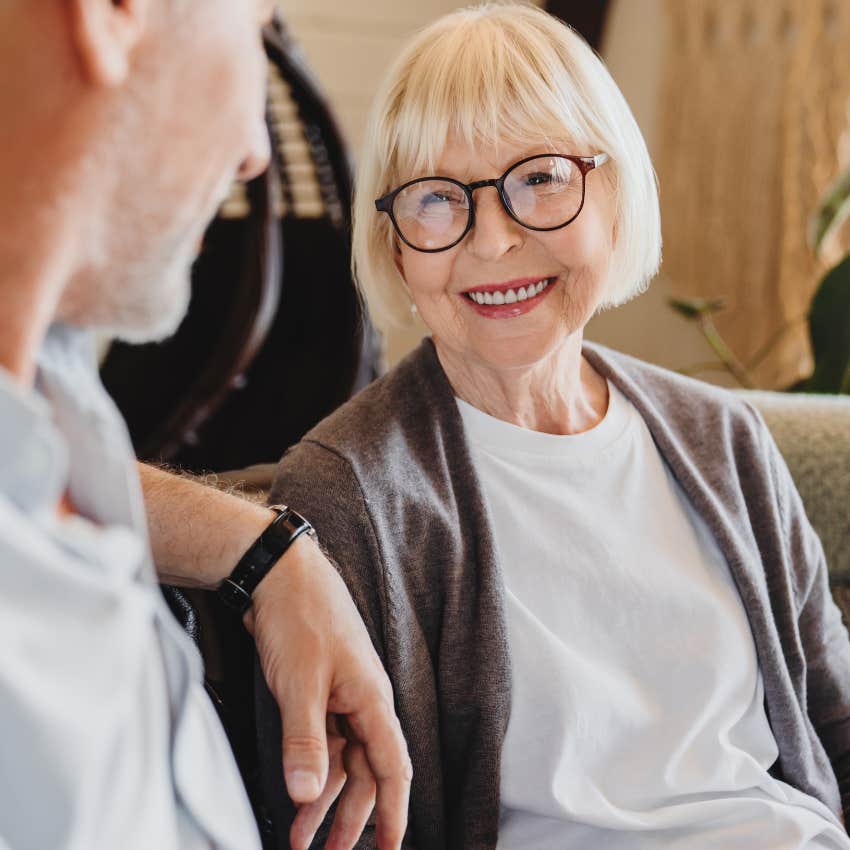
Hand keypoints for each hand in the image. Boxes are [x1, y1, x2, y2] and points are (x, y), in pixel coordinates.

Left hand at [244, 536, 411, 849]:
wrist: (279, 573)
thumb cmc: (300, 619)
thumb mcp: (300, 684)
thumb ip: (304, 742)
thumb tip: (305, 795)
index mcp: (371, 700)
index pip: (393, 768)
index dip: (394, 812)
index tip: (390, 849)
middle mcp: (361, 702)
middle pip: (365, 772)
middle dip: (351, 818)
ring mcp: (338, 696)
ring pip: (340, 760)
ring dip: (323, 800)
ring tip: (300, 839)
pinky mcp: (316, 690)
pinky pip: (320, 741)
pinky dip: (308, 769)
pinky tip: (294, 791)